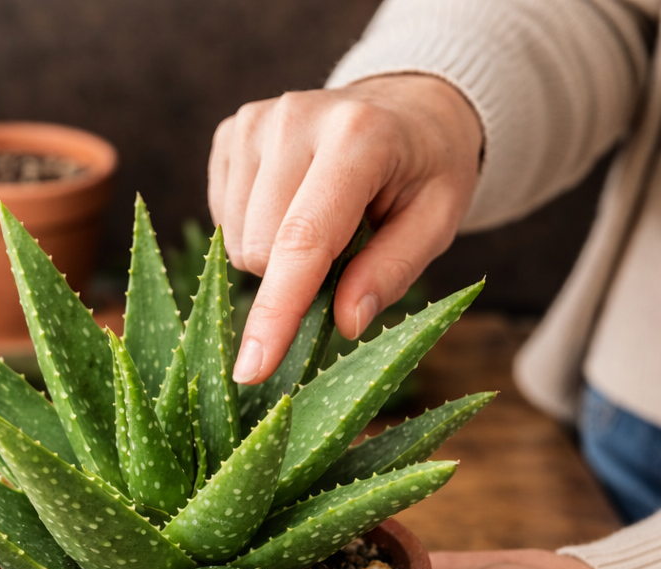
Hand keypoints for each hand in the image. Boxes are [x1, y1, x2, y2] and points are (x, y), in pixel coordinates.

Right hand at [207, 75, 482, 383]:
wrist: (408, 105)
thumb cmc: (425, 171)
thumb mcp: (437, 221)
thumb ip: (392, 271)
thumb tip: (345, 323)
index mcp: (358, 136)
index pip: (303, 241)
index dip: (276, 311)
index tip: (251, 370)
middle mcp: (295, 118)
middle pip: (262, 250)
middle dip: (298, 274)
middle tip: (345, 245)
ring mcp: (255, 121)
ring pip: (237, 242)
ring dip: (276, 255)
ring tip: (323, 219)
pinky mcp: (231, 132)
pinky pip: (223, 222)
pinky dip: (256, 230)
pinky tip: (293, 204)